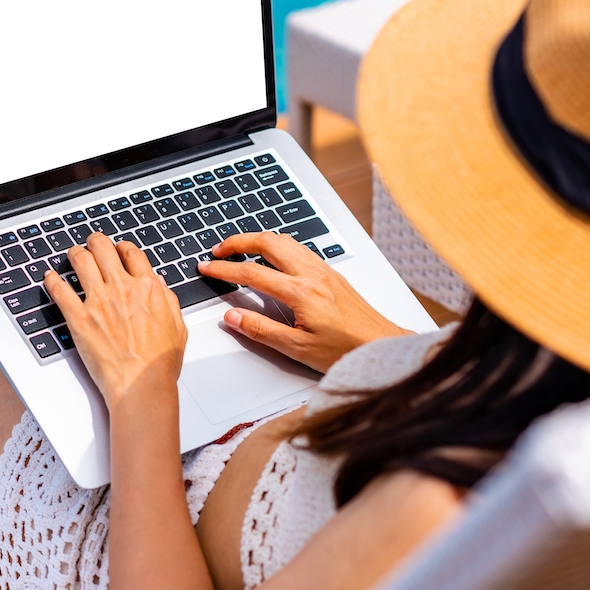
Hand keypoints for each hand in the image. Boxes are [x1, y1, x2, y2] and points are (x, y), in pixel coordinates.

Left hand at [45, 233, 187, 410]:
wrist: (140, 384)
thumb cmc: (159, 363)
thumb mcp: (177, 325)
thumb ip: (167, 299)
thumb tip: (158, 283)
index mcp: (147, 287)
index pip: (130, 252)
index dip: (122, 246)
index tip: (118, 250)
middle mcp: (121, 288)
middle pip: (102, 248)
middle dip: (96, 242)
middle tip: (91, 244)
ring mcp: (98, 301)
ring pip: (80, 260)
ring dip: (75, 253)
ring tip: (73, 255)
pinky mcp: (78, 318)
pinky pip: (59, 290)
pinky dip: (52, 280)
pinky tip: (51, 277)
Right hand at [198, 232, 408, 372]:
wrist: (383, 346)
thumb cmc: (347, 351)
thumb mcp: (297, 349)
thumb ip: (261, 330)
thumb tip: (232, 317)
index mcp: (300, 292)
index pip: (252, 273)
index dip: (224, 269)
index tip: (207, 269)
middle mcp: (312, 274)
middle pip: (267, 242)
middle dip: (238, 241)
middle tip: (218, 250)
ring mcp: (323, 270)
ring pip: (285, 241)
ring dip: (258, 239)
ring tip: (240, 247)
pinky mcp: (332, 273)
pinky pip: (299, 248)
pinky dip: (278, 245)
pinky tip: (274, 255)